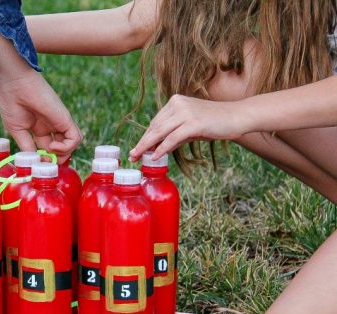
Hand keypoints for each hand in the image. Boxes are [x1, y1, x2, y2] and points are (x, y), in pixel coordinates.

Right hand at [0, 71, 82, 162]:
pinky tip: (53, 146)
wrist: (14, 83)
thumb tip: (33, 162)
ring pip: (72, 144)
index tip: (35, 164)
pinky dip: (66, 148)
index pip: (48, 149)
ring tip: (49, 151)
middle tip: (45, 162)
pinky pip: (75, 138)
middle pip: (62, 148)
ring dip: (62, 155)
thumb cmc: (11, 102)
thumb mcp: (17, 130)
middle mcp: (52, 125)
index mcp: (39, 128)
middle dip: (55, 159)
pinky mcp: (65, 118)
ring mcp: (59, 122)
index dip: (44, 159)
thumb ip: (27, 146)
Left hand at [129, 94, 245, 161]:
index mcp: (175, 101)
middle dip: (142, 142)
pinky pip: (173, 137)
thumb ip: (174, 136)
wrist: (237, 117)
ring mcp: (186, 112)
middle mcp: (178, 104)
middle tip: (132, 155)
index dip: (145, 136)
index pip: (156, 122)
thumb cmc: (215, 123)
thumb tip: (158, 149)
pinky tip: (155, 156)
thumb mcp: (190, 128)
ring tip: (138, 156)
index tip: (136, 149)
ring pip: (160, 131)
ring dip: (147, 146)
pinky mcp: (194, 122)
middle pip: (155, 126)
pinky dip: (162, 147)